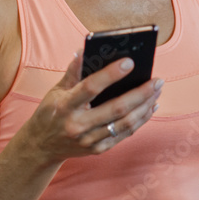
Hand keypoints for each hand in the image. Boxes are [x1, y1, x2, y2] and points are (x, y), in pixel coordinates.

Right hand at [22, 54, 162, 164]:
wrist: (40, 147)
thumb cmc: (50, 112)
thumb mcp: (56, 90)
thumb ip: (73, 72)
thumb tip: (86, 49)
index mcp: (65, 106)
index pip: (91, 87)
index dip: (111, 74)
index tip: (129, 62)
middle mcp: (77, 125)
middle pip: (116, 109)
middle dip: (140, 93)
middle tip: (157, 80)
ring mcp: (88, 140)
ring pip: (124, 124)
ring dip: (145, 107)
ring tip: (156, 91)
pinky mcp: (97, 150)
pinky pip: (124, 135)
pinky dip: (140, 120)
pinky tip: (150, 107)